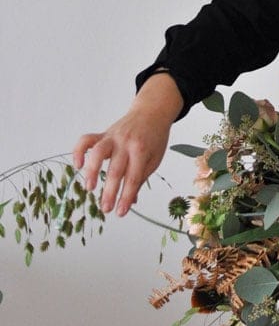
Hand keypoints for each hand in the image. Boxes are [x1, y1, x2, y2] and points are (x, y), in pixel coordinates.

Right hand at [72, 73, 182, 216]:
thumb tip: (130, 202)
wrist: (151, 112)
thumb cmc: (154, 138)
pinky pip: (86, 140)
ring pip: (98, 153)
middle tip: (106, 208)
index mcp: (142, 151)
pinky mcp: (103, 133)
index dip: (126, 197)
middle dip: (110, 192)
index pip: (133, 178)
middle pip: (116, 170)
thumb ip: (140, 179)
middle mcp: (126, 143)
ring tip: (90, 188)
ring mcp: (113, 137)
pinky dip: (79, 151)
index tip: (120, 212)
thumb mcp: (154, 159)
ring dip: (92, 171)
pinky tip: (78, 165)